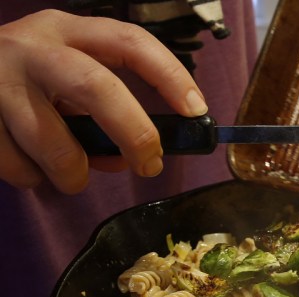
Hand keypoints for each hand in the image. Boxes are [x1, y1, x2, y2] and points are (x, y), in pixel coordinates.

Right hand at [0, 9, 208, 192]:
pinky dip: (33, 178)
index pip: (130, 42)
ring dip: (74, 173)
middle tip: (149, 165)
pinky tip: (32, 167)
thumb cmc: (28, 81)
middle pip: (96, 87)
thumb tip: (133, 157)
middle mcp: (34, 48)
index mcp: (68, 31)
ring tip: (73, 177)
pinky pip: (18, 165)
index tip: (196, 109)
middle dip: (132, 132)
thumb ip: (103, 109)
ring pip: (53, 143)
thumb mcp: (68, 78)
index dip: (169, 74)